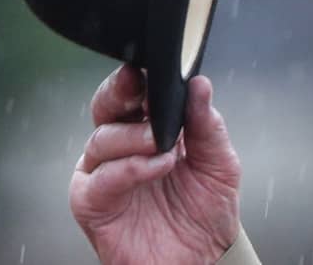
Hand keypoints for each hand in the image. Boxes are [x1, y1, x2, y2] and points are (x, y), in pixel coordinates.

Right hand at [70, 64, 241, 264]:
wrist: (202, 258)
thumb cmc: (206, 210)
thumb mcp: (220, 162)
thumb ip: (208, 124)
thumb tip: (200, 85)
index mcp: (149, 129)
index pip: (135, 93)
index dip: (141, 77)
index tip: (156, 66)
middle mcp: (122, 147)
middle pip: (106, 106)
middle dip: (120, 91)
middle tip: (141, 87)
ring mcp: (104, 173)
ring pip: (102, 138)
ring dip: (136, 136)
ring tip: (166, 147)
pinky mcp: (93, 204)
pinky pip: (100, 179)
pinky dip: (129, 168)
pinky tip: (156, 166)